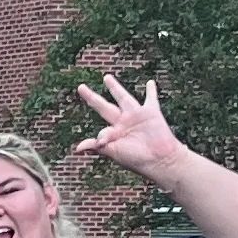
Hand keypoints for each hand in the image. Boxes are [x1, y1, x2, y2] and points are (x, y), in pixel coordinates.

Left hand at [68, 73, 196, 179]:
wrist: (159, 159)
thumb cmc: (136, 158)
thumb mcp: (114, 152)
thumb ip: (97, 147)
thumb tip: (78, 148)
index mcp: (114, 134)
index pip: (102, 131)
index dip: (100, 138)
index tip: (102, 143)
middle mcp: (123, 122)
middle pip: (104, 106)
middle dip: (92, 98)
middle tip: (81, 88)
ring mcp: (136, 116)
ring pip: (122, 97)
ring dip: (115, 88)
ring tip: (106, 77)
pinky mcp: (151, 112)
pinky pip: (151, 99)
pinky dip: (151, 91)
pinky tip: (150, 82)